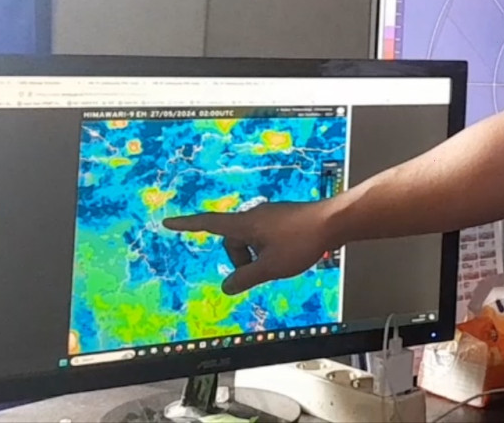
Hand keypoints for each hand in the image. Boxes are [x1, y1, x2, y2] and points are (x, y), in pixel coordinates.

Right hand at [163, 201, 336, 295]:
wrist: (334, 222)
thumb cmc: (302, 241)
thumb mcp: (270, 268)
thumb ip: (245, 279)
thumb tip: (226, 287)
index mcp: (245, 224)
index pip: (208, 224)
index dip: (187, 225)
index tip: (169, 221)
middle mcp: (255, 215)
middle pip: (233, 241)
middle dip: (241, 259)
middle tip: (262, 270)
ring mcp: (270, 216)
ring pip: (251, 242)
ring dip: (258, 255)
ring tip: (282, 261)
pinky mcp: (283, 219)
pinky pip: (266, 238)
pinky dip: (270, 250)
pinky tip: (289, 254)